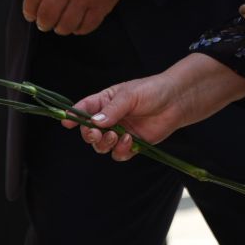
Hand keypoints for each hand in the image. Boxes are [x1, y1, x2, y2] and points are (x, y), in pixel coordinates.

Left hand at [22, 0, 131, 35]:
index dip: (29, 9)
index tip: (30, 14)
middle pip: (46, 15)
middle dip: (43, 23)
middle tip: (44, 23)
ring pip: (65, 25)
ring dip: (60, 28)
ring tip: (61, 26)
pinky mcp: (100, 6)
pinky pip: (85, 26)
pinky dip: (79, 29)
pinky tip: (77, 25)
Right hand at [71, 74, 186, 161]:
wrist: (177, 101)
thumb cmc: (152, 91)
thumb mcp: (130, 96)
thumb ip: (112, 110)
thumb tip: (95, 123)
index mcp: (105, 101)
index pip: (84, 109)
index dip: (74, 116)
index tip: (67, 122)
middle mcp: (110, 118)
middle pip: (90, 132)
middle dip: (90, 135)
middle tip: (97, 134)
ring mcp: (121, 132)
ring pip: (102, 146)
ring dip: (105, 144)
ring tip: (117, 135)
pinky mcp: (133, 144)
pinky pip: (119, 154)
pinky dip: (121, 151)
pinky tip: (131, 141)